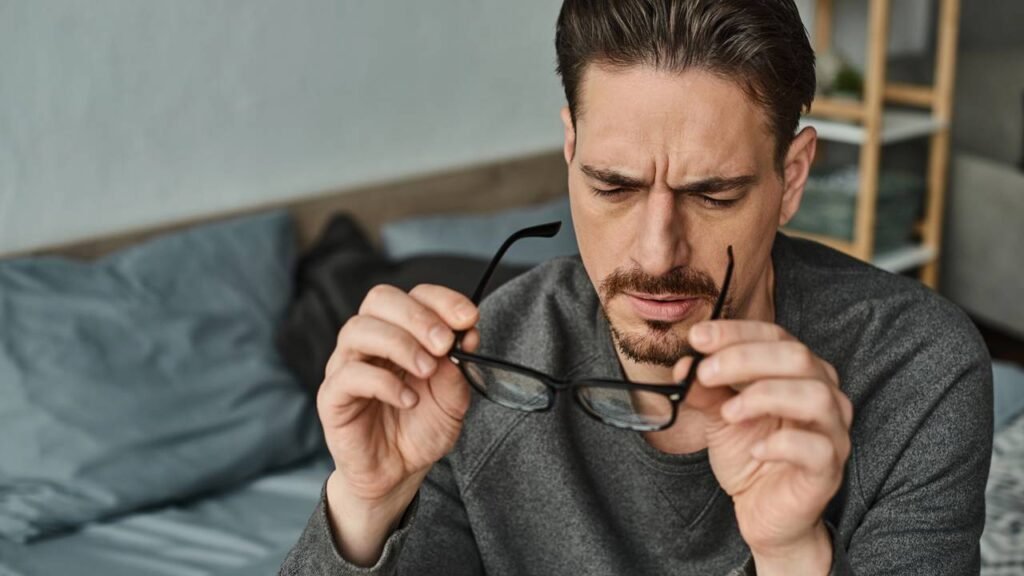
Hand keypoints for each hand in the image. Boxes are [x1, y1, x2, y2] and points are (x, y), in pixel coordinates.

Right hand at [318, 284, 479, 564]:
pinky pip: (349, 375)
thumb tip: (466, 334)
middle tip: (443, 343)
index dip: (442, 300)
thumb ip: (459, 367)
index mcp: (401, 333)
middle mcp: (370, 342)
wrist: (397, 473)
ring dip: (400, 344)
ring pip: (359, 329)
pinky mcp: (332, 396)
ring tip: (427, 370)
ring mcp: (346, 366)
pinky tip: (408, 400)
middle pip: (380, 300)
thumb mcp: (453, 399)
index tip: (468, 319)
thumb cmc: (420, 429)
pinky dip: (383, 382)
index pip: (414, 295)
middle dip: (417, 316)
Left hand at [675, 320, 851, 574]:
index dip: (736, 332)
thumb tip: (685, 364)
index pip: (774, 335)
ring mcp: (832, 430)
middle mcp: (824, 392)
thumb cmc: (748, 452)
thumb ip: (704, 389)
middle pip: (796, 357)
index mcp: (798, 371)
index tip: (697, 337)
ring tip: (728, 413)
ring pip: (815, 396)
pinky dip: (781, 445)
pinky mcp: (829, 468)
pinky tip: (754, 450)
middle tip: (705, 373)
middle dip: (744, 359)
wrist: (761, 510)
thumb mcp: (718, 416)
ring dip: (764, 396)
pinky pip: (817, 448)